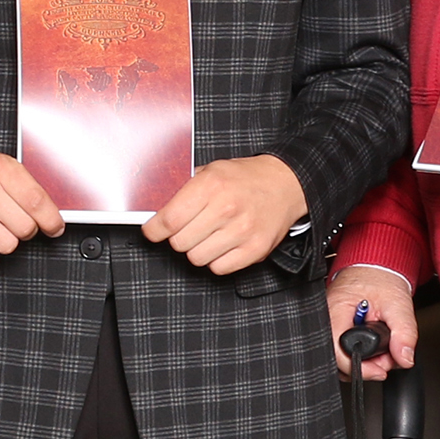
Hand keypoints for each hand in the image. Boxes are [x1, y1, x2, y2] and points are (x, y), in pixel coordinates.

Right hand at [0, 152, 65, 265]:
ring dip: (4, 240)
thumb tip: (52, 216)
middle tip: (12, 221)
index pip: (37, 201)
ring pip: (7, 245)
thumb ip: (27, 188)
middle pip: (25, 228)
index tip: (54, 227)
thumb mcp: (1, 168)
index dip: (51, 220)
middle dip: (24, 229)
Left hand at [149, 155, 307, 275]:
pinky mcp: (255, 250)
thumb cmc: (245, 178)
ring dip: (197, 249)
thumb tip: (156, 211)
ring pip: (196, 258)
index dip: (154, 230)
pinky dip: (216, 259)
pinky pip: (219, 268)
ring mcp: (242, 231)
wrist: (286, 183)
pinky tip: (222, 244)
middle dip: (178, 237)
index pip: (169, 220)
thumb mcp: (211, 170)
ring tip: (208, 235)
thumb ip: (183, 190)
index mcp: (211, 185)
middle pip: (179, 242)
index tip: (152, 231)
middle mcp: (226, 208)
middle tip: (188, 228)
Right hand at [327, 264, 419, 379]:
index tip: (381, 369)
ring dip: (366, 363)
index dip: (361, 367)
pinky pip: (344, 351)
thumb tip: (404, 358)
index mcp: (336, 311)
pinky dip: (362, 356)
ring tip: (384, 352)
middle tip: (387, 359)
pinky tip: (376, 349)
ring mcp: (331, 325)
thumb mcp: (399, 304)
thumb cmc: (381, 279)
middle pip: (338, 359)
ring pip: (340, 359)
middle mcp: (328, 320)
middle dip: (367, 366)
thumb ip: (404, 333)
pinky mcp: (338, 330)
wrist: (376, 267)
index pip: (338, 352)